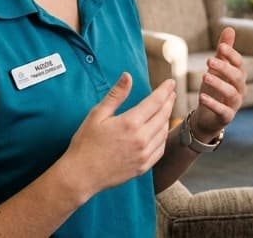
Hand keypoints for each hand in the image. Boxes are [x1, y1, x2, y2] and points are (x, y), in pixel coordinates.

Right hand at [62, 73, 175, 194]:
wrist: (81, 176)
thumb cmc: (85, 143)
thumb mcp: (97, 115)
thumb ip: (116, 95)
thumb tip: (127, 76)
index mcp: (130, 123)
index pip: (155, 102)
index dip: (165, 90)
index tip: (171, 82)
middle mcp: (141, 139)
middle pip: (163, 115)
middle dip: (169, 102)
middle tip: (171, 93)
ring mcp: (144, 154)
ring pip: (164, 132)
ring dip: (167, 118)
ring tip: (166, 109)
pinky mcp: (143, 167)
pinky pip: (160, 149)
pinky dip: (163, 137)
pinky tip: (161, 131)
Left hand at [191, 27, 246, 138]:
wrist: (207, 116)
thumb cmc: (214, 88)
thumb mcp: (217, 68)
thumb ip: (223, 51)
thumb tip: (230, 28)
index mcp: (238, 76)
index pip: (239, 63)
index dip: (232, 54)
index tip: (221, 46)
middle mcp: (240, 90)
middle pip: (238, 77)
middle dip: (225, 68)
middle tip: (209, 60)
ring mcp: (234, 104)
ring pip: (232, 93)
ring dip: (218, 84)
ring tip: (204, 76)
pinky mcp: (226, 117)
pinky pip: (223, 111)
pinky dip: (213, 104)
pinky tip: (202, 97)